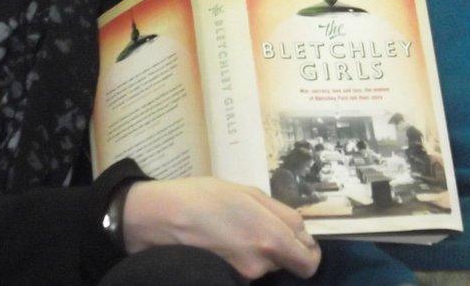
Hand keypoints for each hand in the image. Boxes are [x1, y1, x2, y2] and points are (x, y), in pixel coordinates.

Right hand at [121, 177, 320, 280]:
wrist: (161, 217)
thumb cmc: (205, 196)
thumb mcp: (248, 192)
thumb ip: (282, 213)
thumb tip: (302, 232)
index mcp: (271, 238)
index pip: (308, 262)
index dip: (308, 249)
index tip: (298, 239)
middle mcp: (260, 265)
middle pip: (286, 260)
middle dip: (280, 245)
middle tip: (260, 224)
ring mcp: (242, 276)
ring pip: (265, 264)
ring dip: (259, 249)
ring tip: (236, 228)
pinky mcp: (225, 279)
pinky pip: (246, 269)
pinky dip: (243, 257)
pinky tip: (226, 241)